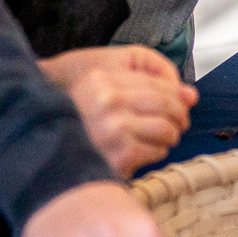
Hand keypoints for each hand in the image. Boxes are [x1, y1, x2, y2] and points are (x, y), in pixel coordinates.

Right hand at [42, 46, 196, 177]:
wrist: (46, 156)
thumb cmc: (77, 123)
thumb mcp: (98, 90)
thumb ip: (144, 82)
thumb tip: (192, 95)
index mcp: (99, 80)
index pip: (156, 81)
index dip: (175, 93)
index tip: (182, 101)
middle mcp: (106, 100)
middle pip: (166, 103)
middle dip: (179, 114)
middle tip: (178, 122)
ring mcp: (113, 128)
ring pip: (166, 127)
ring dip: (169, 135)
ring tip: (159, 138)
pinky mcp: (121, 154)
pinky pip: (158, 150)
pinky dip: (158, 152)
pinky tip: (145, 151)